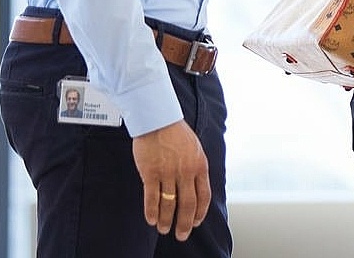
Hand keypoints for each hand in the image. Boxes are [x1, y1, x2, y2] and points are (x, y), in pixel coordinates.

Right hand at [133, 120, 210, 240]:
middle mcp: (186, 171)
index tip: (195, 222)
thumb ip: (196, 168)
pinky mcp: (150, 173)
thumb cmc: (176, 133)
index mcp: (200, 165)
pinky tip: (151, 220)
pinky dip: (151, 211)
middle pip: (187, 204)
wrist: (158, 119)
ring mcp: (168, 173)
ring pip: (169, 204)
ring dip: (166, 220)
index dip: (200, 212)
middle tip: (181, 235)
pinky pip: (152, 198)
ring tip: (164, 229)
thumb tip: (197, 187)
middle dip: (185, 223)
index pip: (203, 196)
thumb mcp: (195, 149)